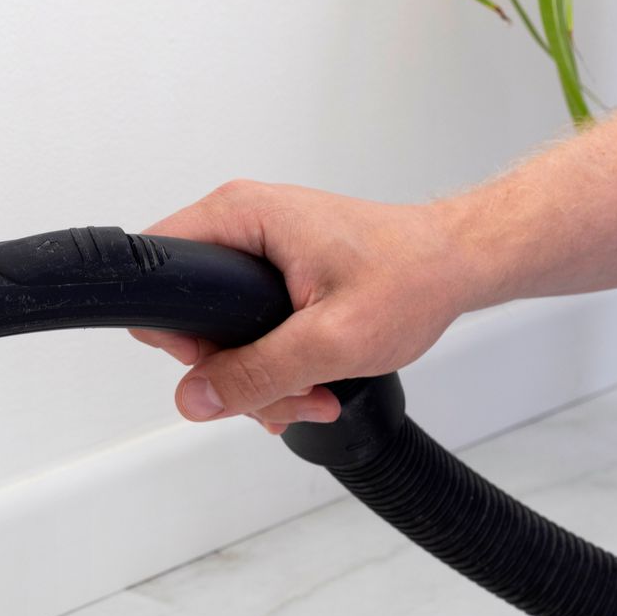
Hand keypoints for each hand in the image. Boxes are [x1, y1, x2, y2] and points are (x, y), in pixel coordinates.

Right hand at [132, 181, 476, 432]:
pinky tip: (309, 381)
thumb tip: (194, 398)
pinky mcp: (274, 269)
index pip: (157, 274)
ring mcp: (256, 247)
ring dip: (259, 377)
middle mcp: (240, 224)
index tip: (221, 366)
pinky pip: (247, 326)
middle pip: (190, 316)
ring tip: (310, 392)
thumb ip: (257, 373)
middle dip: (233, 371)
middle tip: (282, 393)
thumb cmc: (413, 276)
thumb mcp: (332, 339)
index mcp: (240, 217)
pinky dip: (273, 363)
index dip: (177, 335)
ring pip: (221, 331)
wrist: (459, 263)